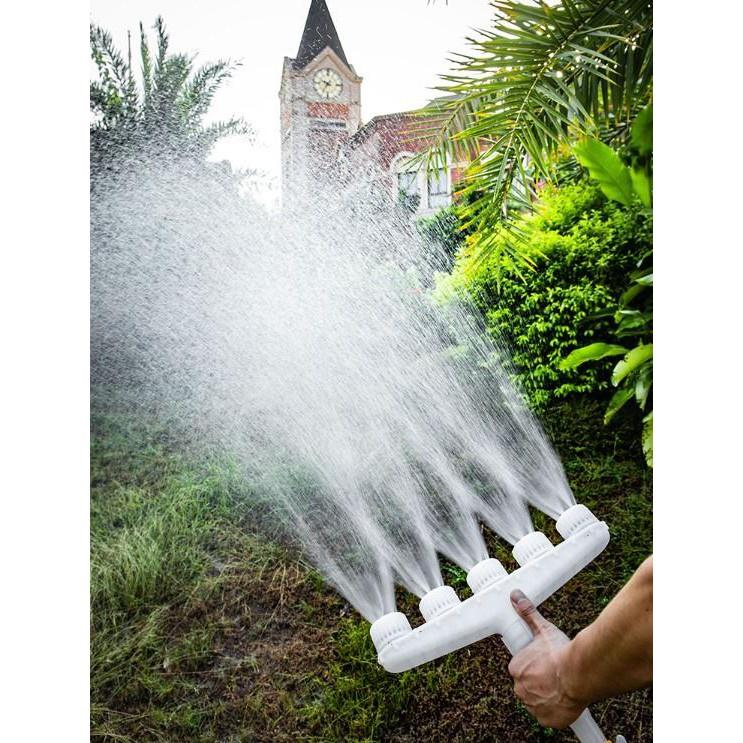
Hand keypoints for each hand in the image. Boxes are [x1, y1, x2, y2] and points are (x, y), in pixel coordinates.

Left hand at [507, 589, 585, 728]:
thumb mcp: (543, 629)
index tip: (544, 663)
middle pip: (528, 685)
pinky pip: (547, 716)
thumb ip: (528, 614)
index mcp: (516, 669)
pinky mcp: (547, 720)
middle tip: (554, 673)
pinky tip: (563, 698)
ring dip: (547, 694)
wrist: (579, 674)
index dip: (534, 665)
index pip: (520, 668)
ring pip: (537, 700)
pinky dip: (555, 710)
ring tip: (561, 684)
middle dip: (540, 680)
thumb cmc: (561, 654)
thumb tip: (517, 598)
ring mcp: (533, 706)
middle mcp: (521, 689)